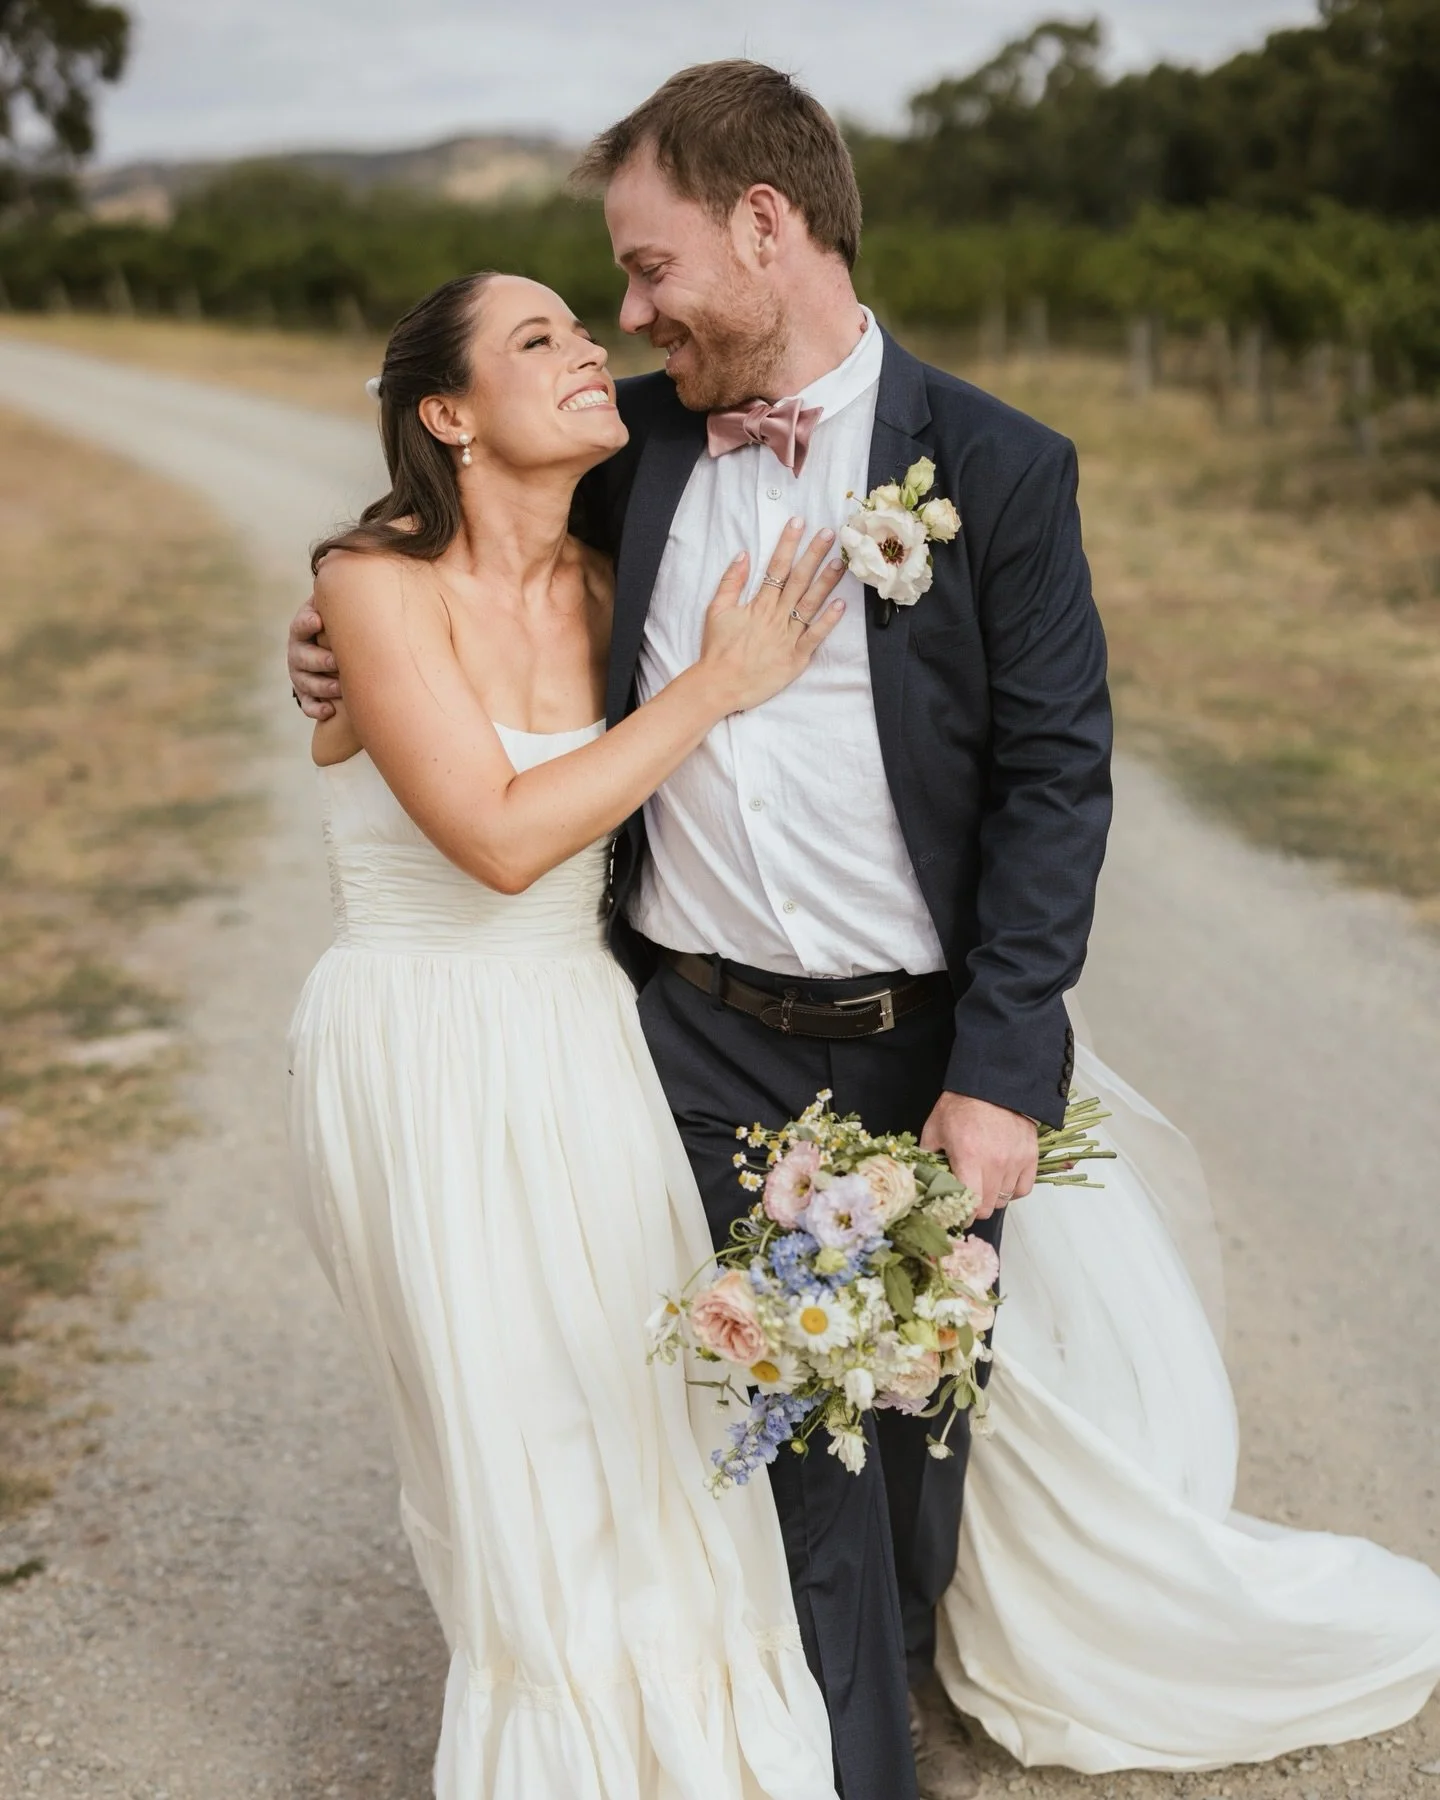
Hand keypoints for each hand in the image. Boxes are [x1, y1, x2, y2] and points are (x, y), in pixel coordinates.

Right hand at [289, 597, 341, 720]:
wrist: (339, 649)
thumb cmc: (344, 625)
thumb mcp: (339, 609)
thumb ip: (343, 594)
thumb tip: (343, 562)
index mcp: (304, 628)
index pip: (300, 625)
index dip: (307, 623)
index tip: (318, 621)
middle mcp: (298, 651)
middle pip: (302, 657)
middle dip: (319, 660)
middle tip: (336, 662)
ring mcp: (300, 674)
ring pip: (305, 683)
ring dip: (322, 686)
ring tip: (340, 689)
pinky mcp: (306, 694)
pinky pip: (307, 705)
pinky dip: (316, 709)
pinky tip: (329, 712)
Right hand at [698, 518, 845, 713]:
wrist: (719, 685)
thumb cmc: (717, 649)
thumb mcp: (716, 611)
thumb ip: (730, 582)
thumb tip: (742, 555)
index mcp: (759, 604)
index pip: (777, 567)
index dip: (789, 543)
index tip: (799, 523)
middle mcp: (776, 616)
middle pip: (798, 580)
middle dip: (814, 554)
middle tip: (829, 534)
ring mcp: (788, 637)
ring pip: (811, 604)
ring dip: (826, 581)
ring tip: (840, 562)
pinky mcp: (795, 658)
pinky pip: (815, 637)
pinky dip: (828, 622)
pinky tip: (841, 605)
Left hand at [920, 1093, 1037, 1220]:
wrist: (992, 1084)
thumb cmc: (961, 1106)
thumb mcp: (934, 1130)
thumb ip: (928, 1158)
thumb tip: (922, 1181)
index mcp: (969, 1157)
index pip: (971, 1205)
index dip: (962, 1215)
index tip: (956, 1213)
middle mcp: (995, 1163)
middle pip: (988, 1207)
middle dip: (975, 1207)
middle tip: (967, 1196)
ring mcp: (1015, 1160)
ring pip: (1005, 1199)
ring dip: (992, 1197)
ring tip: (983, 1182)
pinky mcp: (1030, 1156)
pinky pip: (1023, 1189)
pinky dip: (1012, 1189)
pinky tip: (1001, 1179)